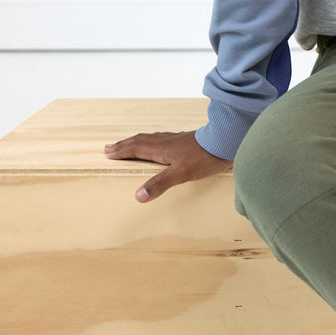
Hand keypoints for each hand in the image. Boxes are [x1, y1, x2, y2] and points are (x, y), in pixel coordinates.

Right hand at [104, 130, 232, 202]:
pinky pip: (163, 139)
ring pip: (152, 138)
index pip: (136, 148)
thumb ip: (160, 183)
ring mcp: (177, 140)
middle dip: (125, 144)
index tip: (107, 152)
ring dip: (138, 142)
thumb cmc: (205, 157)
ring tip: (130, 144)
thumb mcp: (181, 173)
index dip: (122, 151)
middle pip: (141, 141)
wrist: (228, 140)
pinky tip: (161, 145)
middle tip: (111, 147)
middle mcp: (167, 141)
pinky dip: (153, 142)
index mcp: (162, 148)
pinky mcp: (187, 141)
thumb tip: (138, 196)